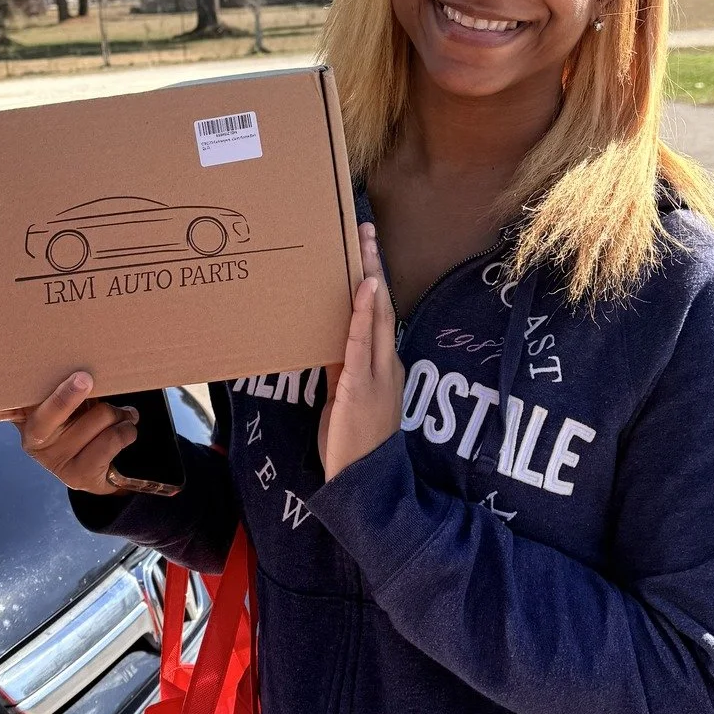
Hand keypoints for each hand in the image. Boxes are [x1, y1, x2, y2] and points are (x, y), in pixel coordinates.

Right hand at [0, 364, 136, 495]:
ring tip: (118, 413)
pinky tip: (126, 426)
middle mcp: (31, 440)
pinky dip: (127, 427)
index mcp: (22, 416)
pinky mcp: (79, 476)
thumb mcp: (69, 399)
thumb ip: (63, 381)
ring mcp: (54, 461)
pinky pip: (111, 440)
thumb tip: (80, 360)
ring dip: (116, 411)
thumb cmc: (83, 417)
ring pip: (95, 420)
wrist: (106, 465)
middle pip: (44, 417)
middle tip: (85, 377)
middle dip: (66, 396)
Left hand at [318, 223, 404, 480]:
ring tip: (362, 243)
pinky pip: (362, 341)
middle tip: (364, 230)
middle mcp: (386, 364)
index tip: (365, 251)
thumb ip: (339, 368)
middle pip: (382, 305)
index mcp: (383, 367)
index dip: (373, 281)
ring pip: (377, 315)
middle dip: (373, 266)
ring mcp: (378, 373)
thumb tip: (327, 340)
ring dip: (369, 276)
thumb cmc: (352, 445)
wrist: (363, 483)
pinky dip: (365, 312)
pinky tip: (364, 287)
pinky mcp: (361, 384)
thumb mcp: (344, 398)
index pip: (380, 316)